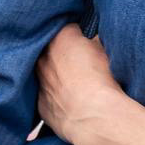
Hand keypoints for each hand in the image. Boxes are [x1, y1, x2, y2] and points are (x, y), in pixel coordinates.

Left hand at [36, 24, 126, 144]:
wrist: (94, 116)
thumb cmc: (103, 79)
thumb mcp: (105, 49)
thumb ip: (94, 39)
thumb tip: (92, 38)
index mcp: (61, 37)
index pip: (69, 28)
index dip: (79, 34)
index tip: (87, 42)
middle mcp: (44, 56)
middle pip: (52, 49)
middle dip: (64, 53)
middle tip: (82, 62)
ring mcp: (39, 81)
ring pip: (46, 72)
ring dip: (57, 74)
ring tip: (76, 83)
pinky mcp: (40, 104)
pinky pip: (47, 95)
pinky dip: (56, 96)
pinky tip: (71, 101)